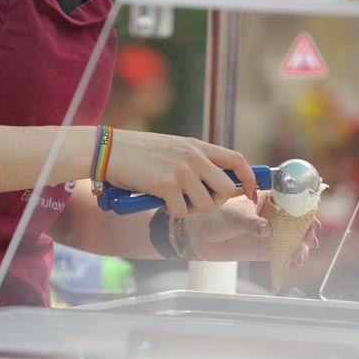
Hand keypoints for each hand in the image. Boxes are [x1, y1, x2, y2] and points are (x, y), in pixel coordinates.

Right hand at [105, 129, 256, 216]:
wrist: (109, 151)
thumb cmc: (138, 153)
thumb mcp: (175, 149)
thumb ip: (196, 160)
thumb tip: (219, 181)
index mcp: (198, 146)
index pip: (237, 160)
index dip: (249, 179)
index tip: (250, 193)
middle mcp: (195, 157)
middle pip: (227, 189)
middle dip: (215, 203)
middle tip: (196, 203)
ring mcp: (182, 171)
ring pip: (206, 205)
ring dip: (190, 210)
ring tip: (173, 201)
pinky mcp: (167, 185)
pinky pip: (180, 211)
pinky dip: (169, 212)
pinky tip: (158, 200)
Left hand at [184, 192, 320, 267]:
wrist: (201, 235)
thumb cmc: (217, 216)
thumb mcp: (235, 216)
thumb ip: (252, 223)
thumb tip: (266, 230)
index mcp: (268, 200)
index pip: (292, 202)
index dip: (305, 209)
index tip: (311, 217)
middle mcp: (274, 216)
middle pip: (298, 222)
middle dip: (307, 230)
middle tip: (310, 238)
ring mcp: (271, 234)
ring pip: (294, 240)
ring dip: (302, 247)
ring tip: (299, 255)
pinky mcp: (266, 250)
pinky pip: (284, 254)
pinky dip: (291, 259)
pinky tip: (294, 263)